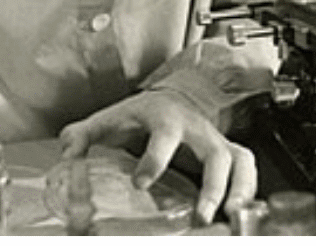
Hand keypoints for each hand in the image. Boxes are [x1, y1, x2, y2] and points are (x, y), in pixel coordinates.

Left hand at [58, 89, 257, 225]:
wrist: (171, 99)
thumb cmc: (141, 113)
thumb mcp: (109, 118)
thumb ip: (83, 135)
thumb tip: (67, 155)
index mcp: (166, 117)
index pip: (165, 135)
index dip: (155, 159)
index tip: (140, 182)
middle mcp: (197, 128)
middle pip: (216, 152)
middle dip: (213, 185)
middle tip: (202, 214)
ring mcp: (216, 140)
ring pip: (240, 161)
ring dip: (239, 189)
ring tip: (230, 216)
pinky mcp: (227, 153)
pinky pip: (247, 168)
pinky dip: (248, 189)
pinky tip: (239, 211)